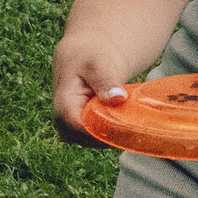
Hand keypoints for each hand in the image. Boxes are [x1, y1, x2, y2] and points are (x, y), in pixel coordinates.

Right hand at [51, 32, 133, 147]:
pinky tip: (124, 119)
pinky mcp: (81, 132)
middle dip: (113, 132)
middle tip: (134, 120)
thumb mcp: (98, 62)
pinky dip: (112, 131)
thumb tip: (118, 98)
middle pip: (90, 140)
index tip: (128, 123)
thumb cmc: (88, 55)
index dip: (106, 130)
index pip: (84, 130)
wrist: (82, 55)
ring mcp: (71, 130)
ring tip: (130, 117)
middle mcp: (63, 123)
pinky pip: (98, 139)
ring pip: (95, 142)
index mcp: (64, 107)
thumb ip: (107, 81)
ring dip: (114, 132)